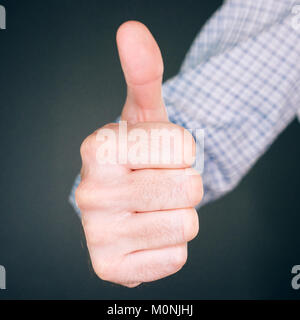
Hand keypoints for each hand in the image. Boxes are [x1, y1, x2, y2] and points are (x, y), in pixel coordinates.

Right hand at [75, 21, 202, 286]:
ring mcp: (98, 235)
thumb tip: (132, 31)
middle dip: (184, 184)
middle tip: (159, 183)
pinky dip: (171, 246)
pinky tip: (147, 234)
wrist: (128, 198)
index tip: (157, 155)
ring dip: (179, 214)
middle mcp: (89, 193)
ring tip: (153, 207)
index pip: (182, 146)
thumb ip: (144, 71)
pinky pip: (175, 258)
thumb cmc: (141, 156)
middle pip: (188, 187)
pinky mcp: (112, 268)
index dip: (181, 150)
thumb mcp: (146, 114)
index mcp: (97, 149)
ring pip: (185, 224)